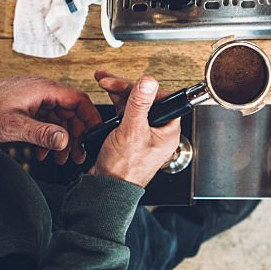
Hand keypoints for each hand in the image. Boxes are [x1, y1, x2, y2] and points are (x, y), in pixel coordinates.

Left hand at [0, 76, 100, 164]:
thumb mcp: (14, 125)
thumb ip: (42, 133)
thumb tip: (65, 140)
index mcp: (44, 90)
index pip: (78, 100)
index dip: (90, 117)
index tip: (94, 134)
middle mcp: (42, 91)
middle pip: (70, 111)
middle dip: (75, 134)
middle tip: (76, 155)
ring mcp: (35, 98)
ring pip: (58, 118)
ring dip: (60, 138)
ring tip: (59, 158)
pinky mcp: (27, 106)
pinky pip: (45, 120)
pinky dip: (47, 136)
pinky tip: (42, 151)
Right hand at [88, 71, 181, 187]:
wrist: (105, 189)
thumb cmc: (123, 170)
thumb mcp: (132, 131)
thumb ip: (140, 104)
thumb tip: (149, 82)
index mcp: (167, 131)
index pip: (162, 99)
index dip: (146, 88)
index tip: (131, 82)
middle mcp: (157, 131)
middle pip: (145, 99)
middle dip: (126, 87)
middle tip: (108, 81)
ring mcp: (142, 133)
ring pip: (134, 105)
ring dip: (118, 92)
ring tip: (103, 81)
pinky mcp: (128, 136)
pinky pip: (125, 114)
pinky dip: (115, 104)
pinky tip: (106, 96)